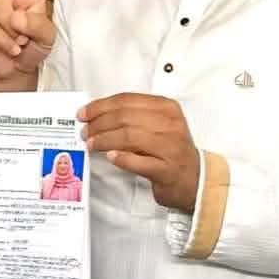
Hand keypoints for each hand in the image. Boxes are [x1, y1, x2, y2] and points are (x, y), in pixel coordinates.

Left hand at [81, 93, 200, 212]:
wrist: (195, 179)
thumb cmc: (170, 150)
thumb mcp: (158, 124)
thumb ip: (132, 116)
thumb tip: (97, 114)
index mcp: (166, 108)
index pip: (127, 100)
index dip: (101, 106)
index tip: (84, 114)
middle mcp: (170, 124)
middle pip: (125, 117)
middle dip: (99, 124)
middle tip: (85, 132)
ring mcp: (170, 147)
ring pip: (130, 137)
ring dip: (105, 140)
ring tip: (92, 144)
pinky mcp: (167, 170)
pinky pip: (140, 162)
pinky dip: (122, 158)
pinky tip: (110, 157)